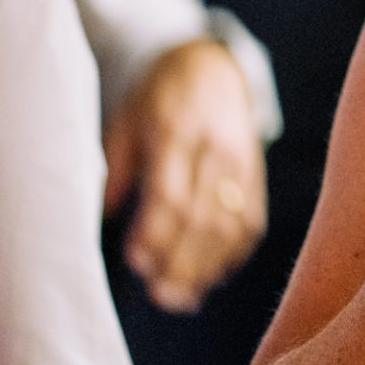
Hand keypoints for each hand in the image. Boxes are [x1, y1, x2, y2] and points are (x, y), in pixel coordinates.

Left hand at [104, 39, 266, 312]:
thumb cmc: (159, 97)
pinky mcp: (256, 172)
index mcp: (177, 132)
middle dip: (182, 261)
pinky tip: (213, 275)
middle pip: (204, 215)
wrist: (214, 66)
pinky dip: (234, 253)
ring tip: (182, 298)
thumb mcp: (126, 120)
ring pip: (231, 223)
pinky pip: (252, 219)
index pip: (172, 191)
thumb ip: (117, 168)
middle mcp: (216, 149)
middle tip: (159, 295)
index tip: (135, 260)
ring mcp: (242, 162)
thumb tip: (107, 216)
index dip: (157, 231)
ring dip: (208, 266)